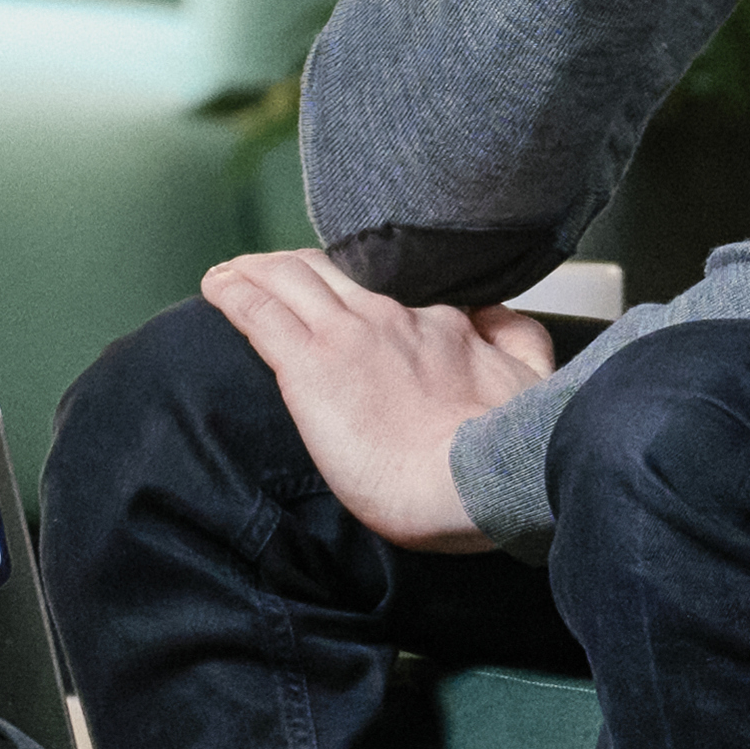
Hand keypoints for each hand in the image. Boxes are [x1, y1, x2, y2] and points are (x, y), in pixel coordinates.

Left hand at [198, 248, 556, 555]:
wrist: (475, 483)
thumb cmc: (506, 454)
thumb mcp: (534, 380)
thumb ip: (517, 340)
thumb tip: (501, 313)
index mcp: (440, 323)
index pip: (385, 286)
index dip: (352, 282)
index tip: (335, 290)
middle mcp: (391, 317)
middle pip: (328, 271)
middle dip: (292, 266)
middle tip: (267, 273)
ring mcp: (348, 336)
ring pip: (288, 280)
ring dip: (254, 271)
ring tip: (230, 274)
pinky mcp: (310, 365)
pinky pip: (258, 311)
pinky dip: (232, 292)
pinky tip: (215, 287)